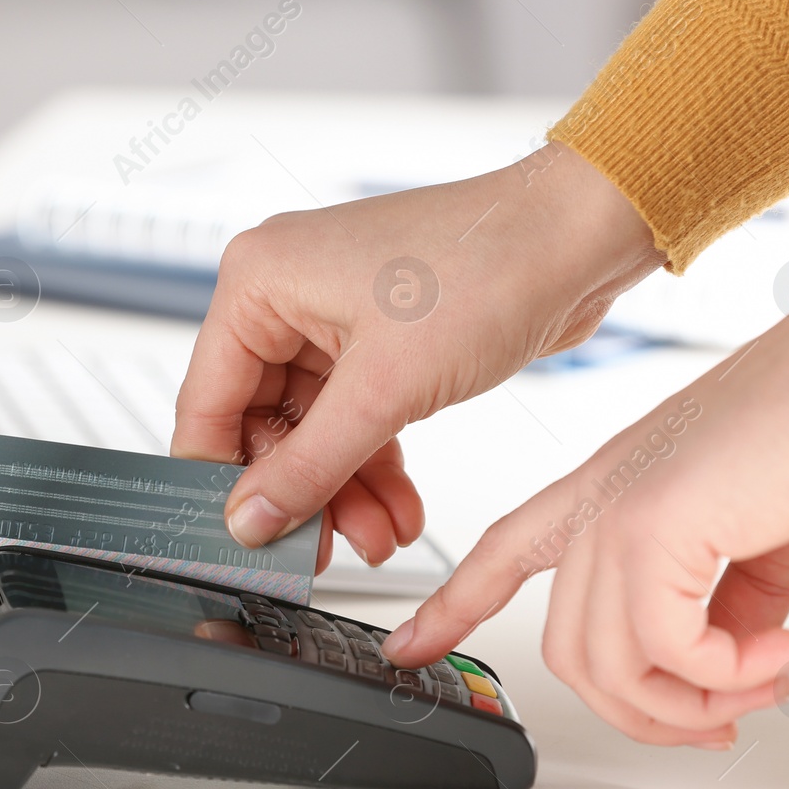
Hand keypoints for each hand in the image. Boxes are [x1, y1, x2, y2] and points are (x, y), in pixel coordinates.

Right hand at [172, 144, 662, 564]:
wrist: (581, 238)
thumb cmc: (487, 268)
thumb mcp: (385, 390)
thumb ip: (308, 466)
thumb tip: (249, 520)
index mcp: (259, 282)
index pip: (208, 403)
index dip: (221, 481)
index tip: (242, 542)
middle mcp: (287, 293)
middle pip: (263, 425)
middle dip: (302, 493)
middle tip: (323, 551)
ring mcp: (334, 316)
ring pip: (314, 431)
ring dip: (344, 490)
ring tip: (378, 537)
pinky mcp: (380, 339)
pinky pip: (355, 419)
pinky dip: (375, 465)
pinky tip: (397, 510)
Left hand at [381, 319, 788, 745]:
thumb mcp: (754, 530)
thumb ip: (729, 594)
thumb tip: (732, 655)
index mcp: (605, 490)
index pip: (501, 553)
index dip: (451, 608)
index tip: (412, 649)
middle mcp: (595, 501)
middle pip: (567, 650)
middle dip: (645, 713)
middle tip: (723, 721)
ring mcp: (616, 510)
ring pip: (606, 664)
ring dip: (693, 704)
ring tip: (763, 686)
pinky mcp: (655, 524)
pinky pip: (664, 650)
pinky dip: (727, 676)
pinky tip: (782, 654)